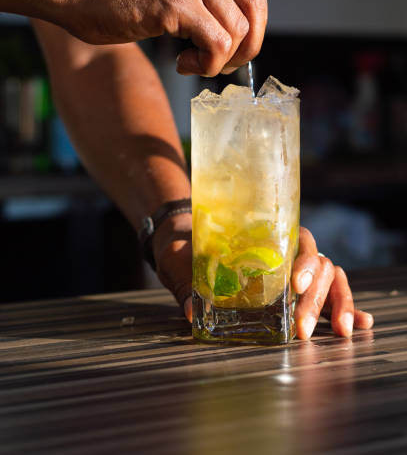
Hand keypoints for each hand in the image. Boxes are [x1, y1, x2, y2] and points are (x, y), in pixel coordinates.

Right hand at [61, 0, 266, 75]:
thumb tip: (235, 26)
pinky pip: (217, 44)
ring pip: (237, 29)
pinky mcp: (174, 3)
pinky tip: (183, 63)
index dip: (253, 20)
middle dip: (248, 44)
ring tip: (192, 62)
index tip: (235, 44)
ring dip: (221, 59)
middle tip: (224, 64)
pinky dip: (207, 64)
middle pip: (254, 4)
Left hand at [154, 221, 373, 338]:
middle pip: (319, 266)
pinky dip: (348, 309)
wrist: (187, 243)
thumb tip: (192, 313)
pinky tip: (361, 324)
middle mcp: (289, 250)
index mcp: (269, 235)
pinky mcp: (300, 291)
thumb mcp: (185, 260)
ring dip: (338, 305)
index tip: (295, 285)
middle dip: (315, 299)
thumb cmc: (190, 248)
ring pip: (331, 280)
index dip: (304, 262)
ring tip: (340, 333)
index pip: (300, 242)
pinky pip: (329, 296)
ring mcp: (298, 270)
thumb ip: (188, 282)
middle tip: (302, 330)